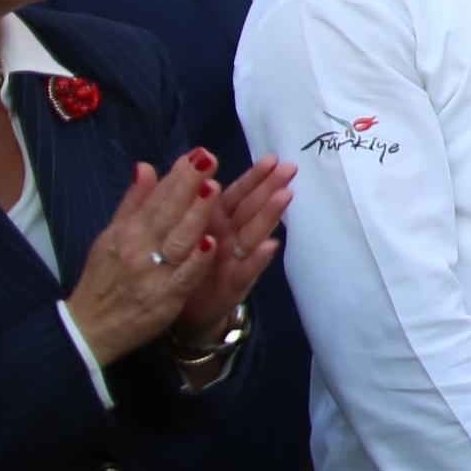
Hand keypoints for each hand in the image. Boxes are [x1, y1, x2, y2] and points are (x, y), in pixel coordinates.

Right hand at [63, 155, 217, 364]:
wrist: (90, 327)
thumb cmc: (105, 277)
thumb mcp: (111, 237)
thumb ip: (133, 203)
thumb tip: (145, 166)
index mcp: (127, 232)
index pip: (156, 199)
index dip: (178, 176)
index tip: (198, 153)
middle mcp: (138, 249)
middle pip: (167, 213)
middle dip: (188, 186)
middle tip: (209, 160)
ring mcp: (153, 273)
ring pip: (177, 240)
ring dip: (195, 215)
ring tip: (213, 189)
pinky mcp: (165, 298)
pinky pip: (184, 276)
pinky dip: (196, 260)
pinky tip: (211, 243)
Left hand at [184, 157, 295, 328]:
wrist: (184, 311)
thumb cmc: (185, 265)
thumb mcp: (180, 229)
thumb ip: (187, 198)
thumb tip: (192, 162)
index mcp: (216, 221)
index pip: (237, 194)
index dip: (254, 177)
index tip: (273, 159)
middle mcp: (230, 237)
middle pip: (252, 209)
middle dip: (270, 188)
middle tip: (290, 169)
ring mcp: (235, 260)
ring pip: (254, 234)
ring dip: (269, 215)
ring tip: (286, 196)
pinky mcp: (233, 286)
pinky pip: (246, 271)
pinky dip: (257, 259)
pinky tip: (270, 246)